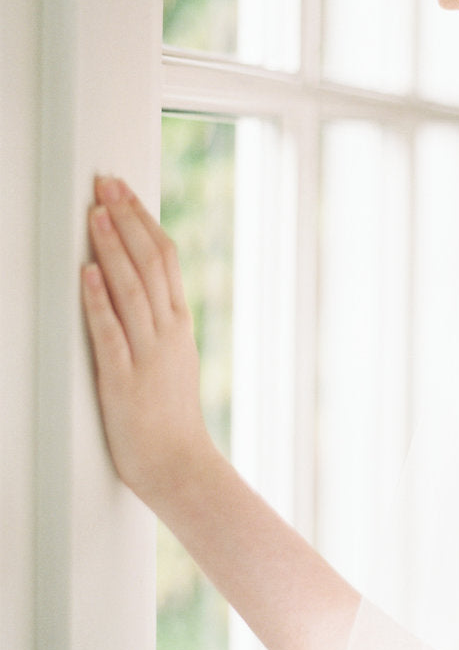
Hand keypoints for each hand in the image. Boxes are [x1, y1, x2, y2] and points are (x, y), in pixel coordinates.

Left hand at [82, 176, 217, 499]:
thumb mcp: (171, 357)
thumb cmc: (168, 415)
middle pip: (149, 264)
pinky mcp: (123, 380)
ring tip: (94, 215)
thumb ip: (158, 320)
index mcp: (178, 324)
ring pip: (131, 290)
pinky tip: (88, 274)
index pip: (164, 258)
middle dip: (125, 220)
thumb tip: (136, 282)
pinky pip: (111, 333)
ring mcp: (147, 355)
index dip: (142, 220)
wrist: (178, 464)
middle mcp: (167, 332)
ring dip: (111, 248)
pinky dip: (99, 301)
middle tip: (106, 185)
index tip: (123, 191)